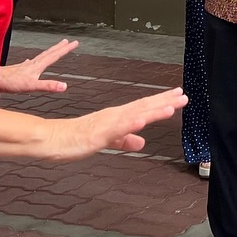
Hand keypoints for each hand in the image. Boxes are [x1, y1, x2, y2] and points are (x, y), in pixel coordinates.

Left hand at [0, 39, 76, 93]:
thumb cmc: (10, 82)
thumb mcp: (32, 86)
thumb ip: (48, 86)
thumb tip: (64, 86)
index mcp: (37, 66)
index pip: (54, 56)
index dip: (65, 49)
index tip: (74, 43)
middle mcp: (32, 64)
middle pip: (49, 53)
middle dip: (60, 47)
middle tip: (68, 41)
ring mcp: (25, 66)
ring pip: (41, 56)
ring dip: (50, 52)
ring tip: (54, 48)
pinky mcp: (18, 70)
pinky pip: (30, 62)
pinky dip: (35, 60)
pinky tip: (30, 61)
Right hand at [45, 87, 189, 160]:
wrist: (53, 139)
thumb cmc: (76, 137)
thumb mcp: (108, 139)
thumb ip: (125, 139)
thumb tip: (142, 141)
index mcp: (117, 116)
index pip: (144, 107)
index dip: (162, 102)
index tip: (179, 96)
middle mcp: (114, 115)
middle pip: (143, 107)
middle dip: (164, 102)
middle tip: (183, 96)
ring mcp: (107, 123)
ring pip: (133, 116)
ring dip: (152, 111)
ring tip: (170, 107)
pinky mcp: (98, 134)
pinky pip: (116, 129)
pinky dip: (129, 125)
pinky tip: (141, 122)